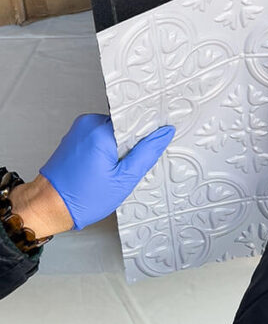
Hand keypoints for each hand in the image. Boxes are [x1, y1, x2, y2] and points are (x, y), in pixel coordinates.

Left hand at [38, 114, 175, 231]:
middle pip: (126, 124)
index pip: (137, 117)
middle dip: (134, 143)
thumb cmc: (80, 198)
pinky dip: (109, 150)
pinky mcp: (76, 137)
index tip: (157, 140)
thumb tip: (164, 134)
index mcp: (101, 130)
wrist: (48, 206)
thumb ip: (147, 153)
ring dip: (121, 147)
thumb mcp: (124, 179)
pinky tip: (106, 167)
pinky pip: (102, 136)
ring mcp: (80, 129)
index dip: (151, 129)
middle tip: (131, 164)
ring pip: (114, 131)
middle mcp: (88, 124)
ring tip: (115, 169)